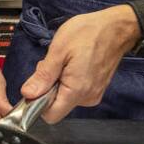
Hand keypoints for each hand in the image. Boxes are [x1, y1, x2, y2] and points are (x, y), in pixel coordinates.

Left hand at [20, 5, 138, 122]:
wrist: (116, 28)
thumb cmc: (89, 33)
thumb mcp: (59, 50)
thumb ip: (43, 75)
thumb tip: (28, 93)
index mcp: (77, 91)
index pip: (50, 115)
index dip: (37, 102)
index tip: (34, 85)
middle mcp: (87, 97)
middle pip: (56, 105)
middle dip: (47, 87)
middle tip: (52, 64)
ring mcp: (94, 93)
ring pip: (64, 97)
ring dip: (57, 82)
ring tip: (64, 60)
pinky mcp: (97, 88)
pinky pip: (75, 91)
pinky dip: (68, 79)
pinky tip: (72, 63)